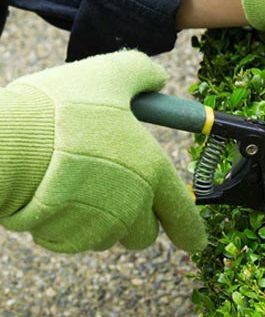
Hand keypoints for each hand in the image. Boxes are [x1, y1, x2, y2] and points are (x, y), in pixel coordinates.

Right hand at [0, 51, 205, 252]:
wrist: (6, 144)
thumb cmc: (61, 109)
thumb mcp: (109, 75)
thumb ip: (140, 74)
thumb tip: (156, 78)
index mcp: (153, 173)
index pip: (185, 217)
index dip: (191, 231)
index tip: (194, 242)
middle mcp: (133, 206)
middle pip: (144, 233)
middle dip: (135, 220)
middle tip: (113, 190)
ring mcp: (99, 227)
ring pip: (109, 236)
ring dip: (100, 220)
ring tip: (75, 184)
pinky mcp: (65, 239)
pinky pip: (74, 238)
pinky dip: (68, 224)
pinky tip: (51, 196)